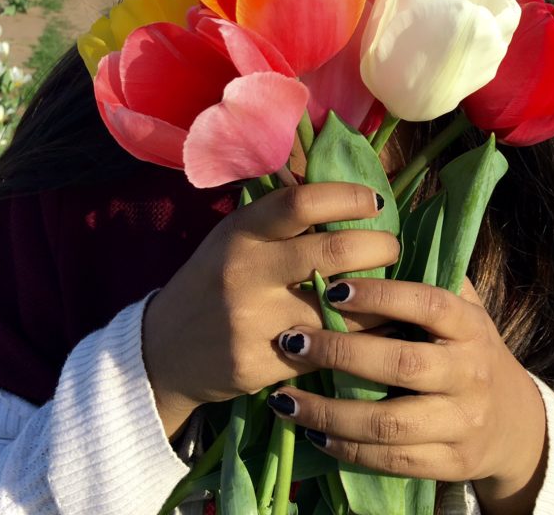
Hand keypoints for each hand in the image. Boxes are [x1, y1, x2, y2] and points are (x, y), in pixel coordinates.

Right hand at [142, 183, 398, 436]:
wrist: (162, 352)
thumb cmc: (214, 281)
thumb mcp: (234, 237)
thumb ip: (280, 217)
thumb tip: (341, 187)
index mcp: (241, 231)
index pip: (302, 201)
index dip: (347, 197)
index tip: (374, 202)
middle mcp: (246, 272)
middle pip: (333, 251)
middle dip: (378, 246)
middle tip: (391, 247)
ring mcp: (253, 322)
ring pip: (339, 307)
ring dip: (377, 297)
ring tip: (389, 289)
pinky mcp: (260, 366)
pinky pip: (327, 350)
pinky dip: (356, 339)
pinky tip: (369, 330)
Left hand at [268, 277, 546, 514]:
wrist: (515, 422)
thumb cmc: (468, 349)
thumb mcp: (463, 309)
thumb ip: (428, 278)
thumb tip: (369, 233)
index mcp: (471, 326)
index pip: (428, 304)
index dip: (382, 295)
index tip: (332, 290)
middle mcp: (470, 373)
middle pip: (402, 365)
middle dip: (342, 354)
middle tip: (292, 341)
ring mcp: (462, 422)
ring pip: (390, 423)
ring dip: (331, 412)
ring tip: (285, 399)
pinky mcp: (450, 463)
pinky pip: (392, 460)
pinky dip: (349, 449)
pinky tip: (315, 433)